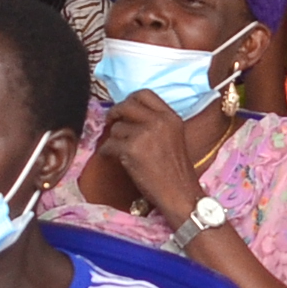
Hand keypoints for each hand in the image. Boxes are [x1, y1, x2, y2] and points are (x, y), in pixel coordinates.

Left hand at [92, 91, 203, 218]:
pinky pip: (109, 144)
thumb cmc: (176, 171)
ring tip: (119, 149)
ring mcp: (144, 134)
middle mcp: (158, 121)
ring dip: (114, 138)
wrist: (179, 193)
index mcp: (171, 117)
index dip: (130, 100)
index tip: (125, 110)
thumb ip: (157, 123)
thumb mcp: (174, 137)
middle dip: (115, 112)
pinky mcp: (131, 149)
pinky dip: (107, 152)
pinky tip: (111, 157)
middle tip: (111, 121)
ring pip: (117, 127)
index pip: (145, 94)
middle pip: (127, 105)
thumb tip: (129, 116)